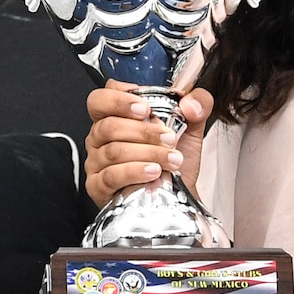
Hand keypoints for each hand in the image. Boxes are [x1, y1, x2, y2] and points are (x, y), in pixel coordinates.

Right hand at [83, 83, 212, 208]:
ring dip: (148, 153)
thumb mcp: (191, 126)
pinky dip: (135, 172)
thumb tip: (191, 104)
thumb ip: (198, 104)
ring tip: (171, 158)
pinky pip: (111, 176)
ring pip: (114, 151)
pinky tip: (153, 172)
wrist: (180, 194)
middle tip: (169, 138)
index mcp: (114, 116)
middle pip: (109, 126)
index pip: (100, 99)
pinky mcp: (98, 187)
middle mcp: (100, 138)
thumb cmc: (174, 159)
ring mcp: (96, 162)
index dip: (119, 100)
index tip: (145, 109)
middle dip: (144, 132)